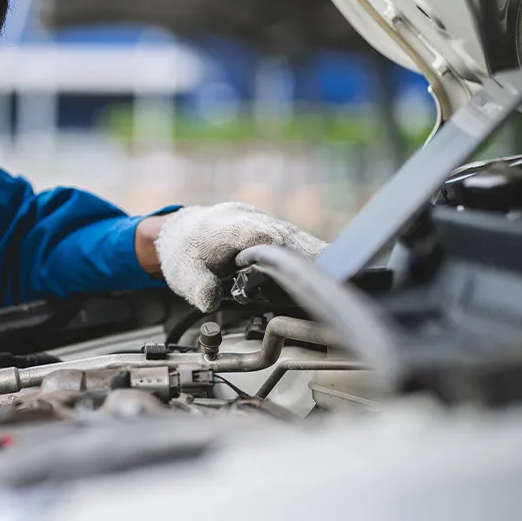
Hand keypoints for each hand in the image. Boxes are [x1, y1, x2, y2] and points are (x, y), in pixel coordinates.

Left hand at [153, 202, 326, 311]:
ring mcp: (265, 222)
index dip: (276, 246)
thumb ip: (197, 287)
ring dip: (315, 255)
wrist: (183, 234)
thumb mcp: (183, 274)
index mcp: (224, 227)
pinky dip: (312, 255)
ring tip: (339, 275)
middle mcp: (250, 220)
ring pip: (296, 236)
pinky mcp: (275, 230)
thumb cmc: (185, 254)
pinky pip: (297, 241)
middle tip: (331, 274)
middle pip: (285, 234)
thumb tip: (210, 301)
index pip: (255, 233)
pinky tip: (329, 269)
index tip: (295, 259)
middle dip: (308, 254)